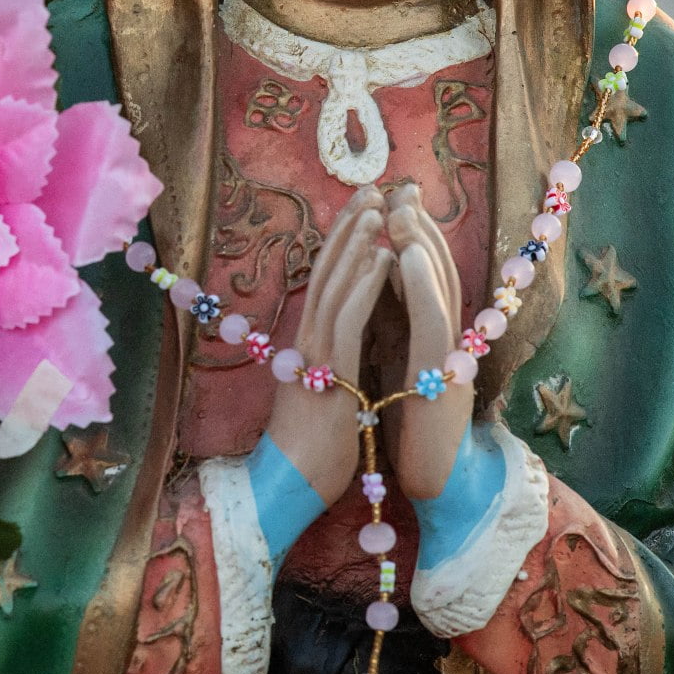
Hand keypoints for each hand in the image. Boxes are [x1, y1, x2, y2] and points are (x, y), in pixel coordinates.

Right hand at [266, 185, 393, 507]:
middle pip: (327, 270)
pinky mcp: (329, 370)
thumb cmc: (313, 448)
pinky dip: (366, 282)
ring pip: (337, 284)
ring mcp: (315, 352)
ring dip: (358, 241)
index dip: (343, 242)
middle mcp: (307, 338)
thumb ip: (335, 363)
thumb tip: (350, 346)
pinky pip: (350, 316)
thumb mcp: (327, 392)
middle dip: (350, 226)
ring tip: (378, 206)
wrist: (291, 485)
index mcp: (308, 342)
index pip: (324, 281)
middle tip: (372, 188)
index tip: (363, 209)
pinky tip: (383, 255)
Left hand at [383, 183, 472, 499]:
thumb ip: (398, 331)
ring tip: (401, 209)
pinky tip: (402, 255)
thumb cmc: (413, 432)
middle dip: (421, 228)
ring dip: (420, 244)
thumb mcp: (402, 369)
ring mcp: (453, 357)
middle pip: (440, 271)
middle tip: (401, 190)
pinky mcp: (442, 377)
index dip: (415, 237)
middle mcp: (452, 340)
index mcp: (438, 338)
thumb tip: (381, 294)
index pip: (429, 277)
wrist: (436, 485)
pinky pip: (431, 321)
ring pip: (440, 287)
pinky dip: (419, 284)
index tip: (395, 201)